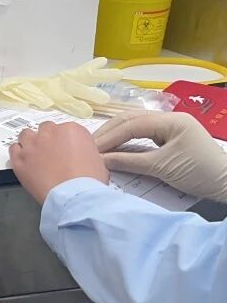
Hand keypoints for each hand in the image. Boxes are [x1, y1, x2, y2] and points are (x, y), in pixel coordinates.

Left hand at [9, 121, 108, 203]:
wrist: (73, 196)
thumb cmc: (90, 181)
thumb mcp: (96, 160)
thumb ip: (84, 151)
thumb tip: (79, 157)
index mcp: (71, 130)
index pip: (66, 129)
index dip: (66, 142)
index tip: (67, 152)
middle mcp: (49, 132)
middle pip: (46, 129)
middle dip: (48, 139)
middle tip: (52, 154)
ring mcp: (32, 145)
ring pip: (26, 135)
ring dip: (30, 142)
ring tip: (35, 155)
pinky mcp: (19, 159)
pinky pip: (14, 149)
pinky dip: (18, 154)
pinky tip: (24, 162)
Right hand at [94, 110, 226, 201]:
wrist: (226, 184)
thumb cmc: (198, 173)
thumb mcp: (162, 168)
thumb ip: (130, 161)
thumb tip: (101, 160)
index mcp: (171, 120)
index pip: (132, 124)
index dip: (110, 136)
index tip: (91, 149)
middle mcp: (170, 118)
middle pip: (131, 119)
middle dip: (109, 132)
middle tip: (89, 146)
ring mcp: (171, 126)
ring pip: (136, 125)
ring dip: (116, 134)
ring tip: (97, 146)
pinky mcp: (171, 137)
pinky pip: (144, 133)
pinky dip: (127, 139)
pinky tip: (115, 146)